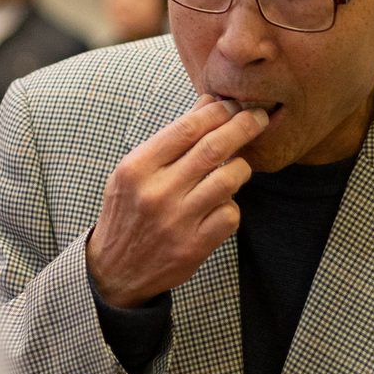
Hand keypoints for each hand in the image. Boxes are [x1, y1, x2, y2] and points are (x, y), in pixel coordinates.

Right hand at [86, 97, 267, 307]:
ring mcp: (176, 222)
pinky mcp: (193, 247)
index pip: (186, 128)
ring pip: (228, 180)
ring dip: (240, 167)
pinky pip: (230, 214)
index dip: (217, 112)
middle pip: (213, 149)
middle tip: (258, 117)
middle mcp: (156, 193)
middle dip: (242, 127)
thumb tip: (210, 103)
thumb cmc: (130, 210)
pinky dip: (231, 204)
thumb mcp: (136, 170)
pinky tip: (221, 204)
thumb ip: (172, 138)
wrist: (115, 270)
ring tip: (238, 166)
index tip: (233, 105)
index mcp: (137, 168)